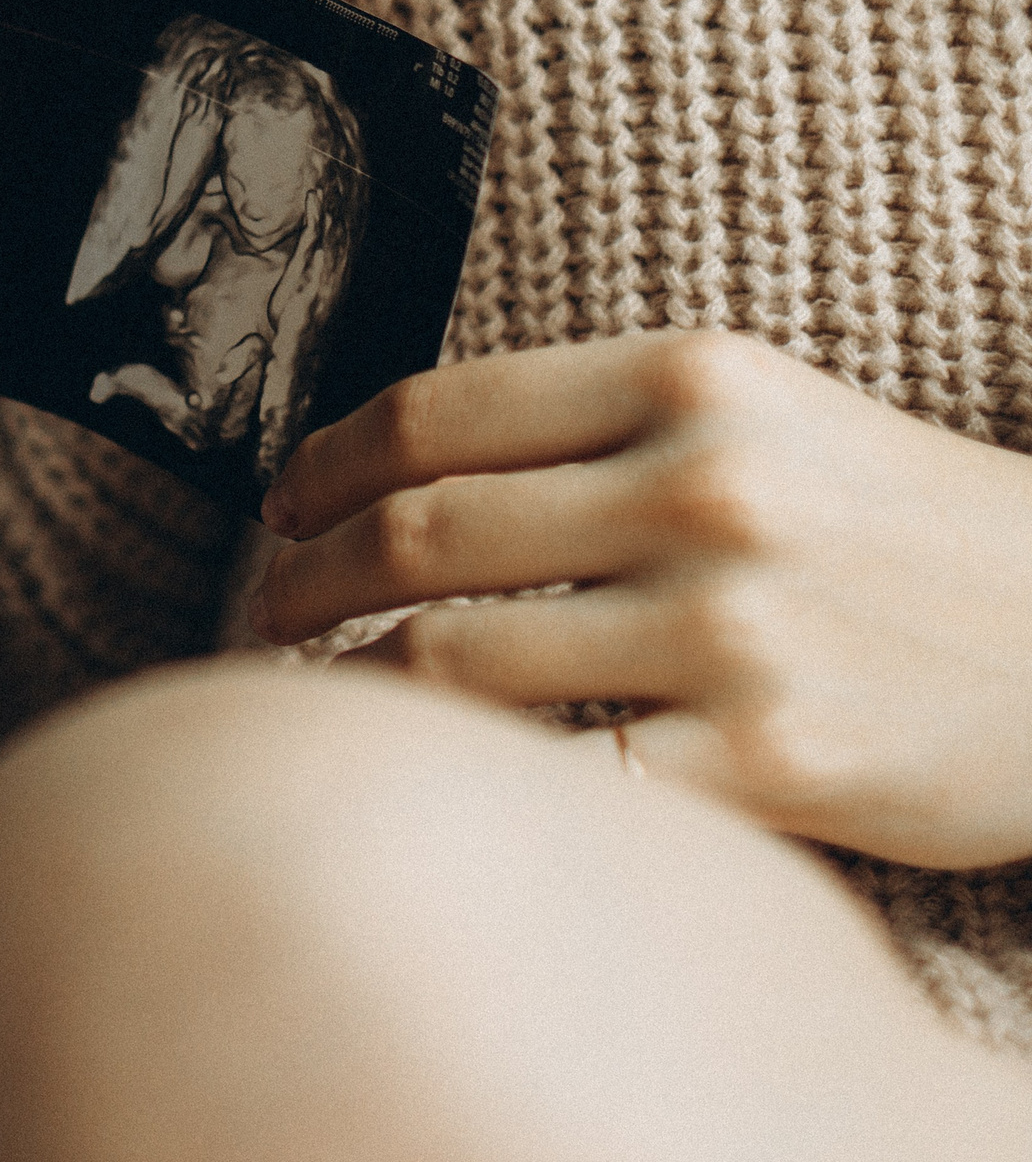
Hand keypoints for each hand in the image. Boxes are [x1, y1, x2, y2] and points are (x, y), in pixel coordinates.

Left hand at [248, 331, 1031, 869]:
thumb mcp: (766, 417)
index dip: (324, 466)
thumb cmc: (897, 532)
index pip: (435, 413)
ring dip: (354, 688)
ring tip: (322, 697)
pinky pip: (552, 779)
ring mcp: (733, 632)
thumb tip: (390, 478)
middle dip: (303, 582)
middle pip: (417, 536)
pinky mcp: (765, 763)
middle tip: (265, 611)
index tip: (279, 504)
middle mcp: (705, 492)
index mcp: (693, 380)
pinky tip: (438, 778)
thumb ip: (596, 429)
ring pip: (452, 663)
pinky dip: (470, 780)